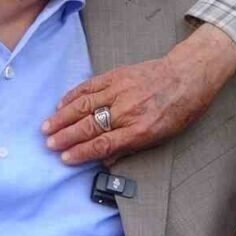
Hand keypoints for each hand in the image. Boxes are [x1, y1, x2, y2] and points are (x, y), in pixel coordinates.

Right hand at [42, 24, 235, 163]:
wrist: (188, 75)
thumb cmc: (179, 109)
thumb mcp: (161, 136)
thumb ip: (130, 147)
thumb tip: (105, 160)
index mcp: (139, 130)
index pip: (102, 144)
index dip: (81, 152)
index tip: (65, 158)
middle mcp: (127, 110)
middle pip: (89, 126)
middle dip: (66, 137)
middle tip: (49, 144)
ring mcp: (120, 90)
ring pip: (84, 105)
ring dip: (62, 117)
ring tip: (47, 127)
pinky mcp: (116, 75)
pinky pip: (89, 86)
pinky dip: (73, 96)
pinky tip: (61, 105)